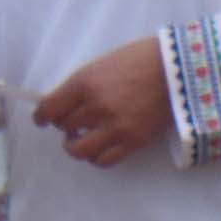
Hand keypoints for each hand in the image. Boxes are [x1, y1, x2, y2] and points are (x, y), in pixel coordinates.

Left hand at [33, 37, 168, 167]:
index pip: (48, 110)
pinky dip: (96, 157)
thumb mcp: (101, 64)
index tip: (43, 119)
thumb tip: (63, 104)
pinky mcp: (132, 142)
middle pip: (63, 127)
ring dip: (76, 145)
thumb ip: (81, 86)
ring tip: (83, 138)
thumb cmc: (139, 59)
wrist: (178, 69)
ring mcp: (114, 127)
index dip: (42, 117)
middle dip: (65, 125)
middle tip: (74, 121)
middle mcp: (95, 107)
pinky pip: (103, 161)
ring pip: (78, 150)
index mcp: (84, 83)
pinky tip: (100, 147)